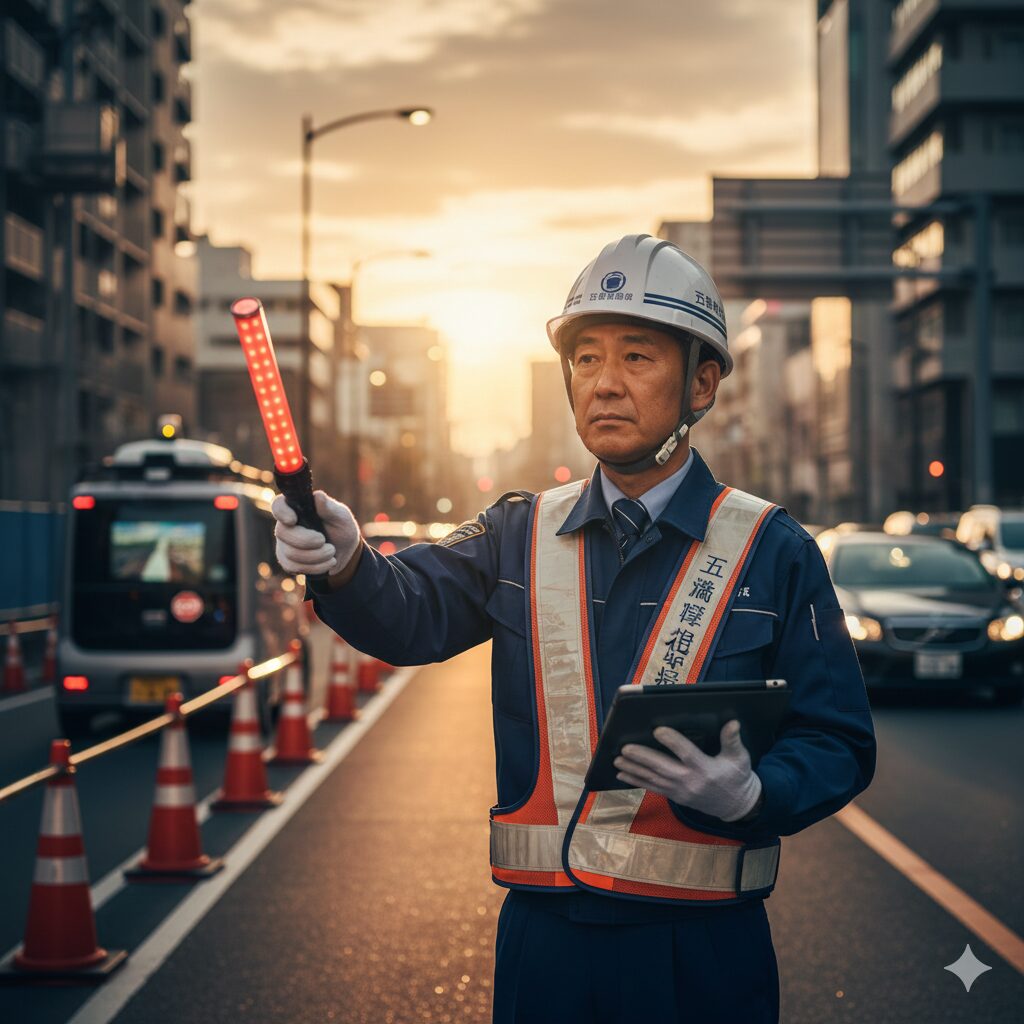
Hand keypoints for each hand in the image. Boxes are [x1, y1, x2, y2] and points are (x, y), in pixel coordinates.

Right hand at [272, 490, 359, 576]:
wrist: (345, 552)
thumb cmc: (341, 528)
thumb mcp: (341, 516)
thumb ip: (329, 508)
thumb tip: (318, 496)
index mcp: (297, 508)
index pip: (278, 505)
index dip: (281, 512)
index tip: (293, 520)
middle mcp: (286, 525)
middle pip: (282, 533)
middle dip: (307, 541)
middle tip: (325, 542)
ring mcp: (285, 543)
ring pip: (290, 553)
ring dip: (317, 556)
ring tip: (332, 552)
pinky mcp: (288, 561)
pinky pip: (294, 567)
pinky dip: (315, 567)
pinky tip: (327, 562)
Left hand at [614, 719, 761, 821]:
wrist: (737, 806)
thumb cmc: (737, 777)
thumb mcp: (740, 758)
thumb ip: (733, 740)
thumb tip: (733, 722)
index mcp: (706, 768)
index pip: (686, 752)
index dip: (672, 741)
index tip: (657, 730)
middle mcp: (690, 780)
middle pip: (662, 767)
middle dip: (642, 757)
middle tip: (624, 748)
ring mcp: (681, 791)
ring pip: (653, 779)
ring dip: (634, 769)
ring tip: (617, 760)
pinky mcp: (676, 796)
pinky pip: (653, 788)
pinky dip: (637, 781)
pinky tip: (622, 774)